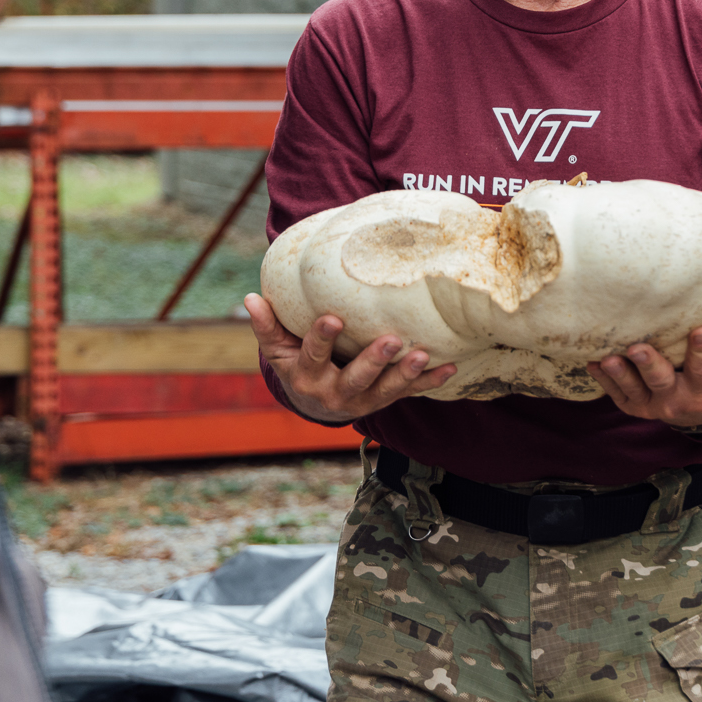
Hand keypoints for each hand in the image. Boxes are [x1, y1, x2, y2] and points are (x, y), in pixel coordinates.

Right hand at [244, 294, 454, 422]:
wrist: (315, 403)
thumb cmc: (297, 364)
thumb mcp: (279, 350)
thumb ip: (267, 326)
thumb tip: (251, 298)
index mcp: (307, 376)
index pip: (312, 356)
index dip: (321, 338)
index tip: (333, 318)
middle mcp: (335, 393)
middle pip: (355, 379)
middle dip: (373, 362)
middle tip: (391, 341)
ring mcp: (363, 400)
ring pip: (385, 391)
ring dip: (406, 374)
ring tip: (422, 355)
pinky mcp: (384, 400)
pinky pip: (410, 394)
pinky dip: (430, 383)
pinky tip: (450, 367)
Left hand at [586, 326, 701, 429]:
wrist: (695, 415)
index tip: (701, 331)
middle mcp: (674, 400)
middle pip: (661, 382)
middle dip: (650, 365)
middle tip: (638, 348)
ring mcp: (649, 405)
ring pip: (632, 390)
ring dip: (619, 374)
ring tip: (607, 358)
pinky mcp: (631, 405)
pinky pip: (614, 394)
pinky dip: (602, 380)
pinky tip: (590, 362)